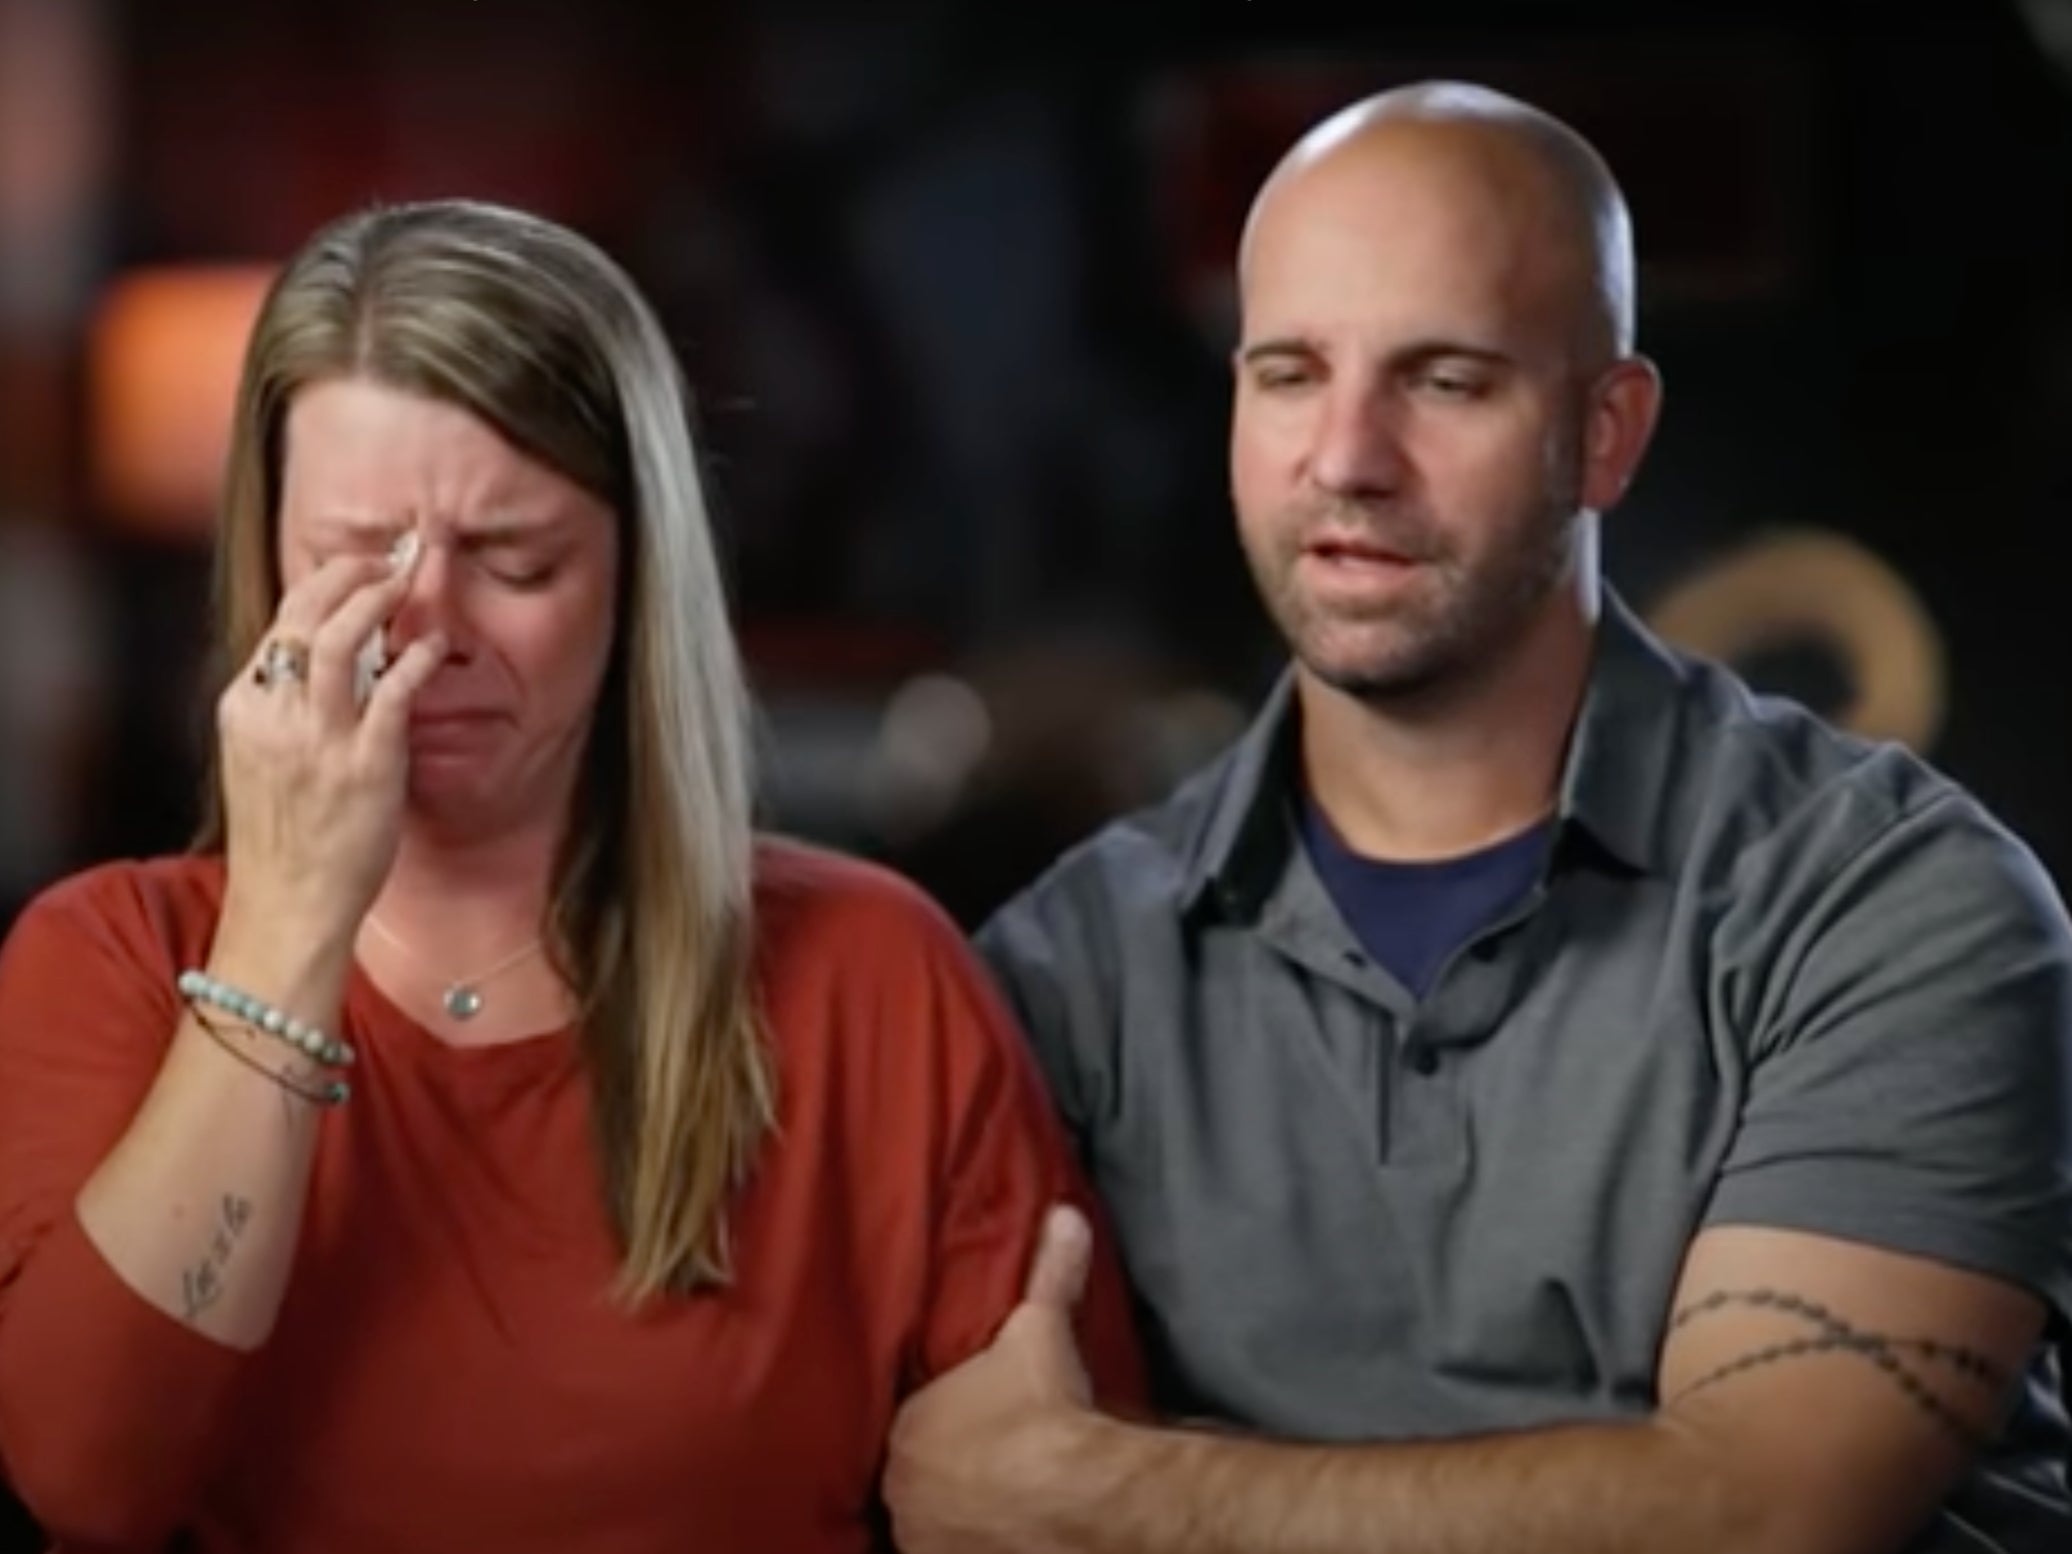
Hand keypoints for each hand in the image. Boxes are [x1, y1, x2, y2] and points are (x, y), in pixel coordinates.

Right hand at [216, 552, 445, 946]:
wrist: (289, 905)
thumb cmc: (284, 837)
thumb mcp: (261, 760)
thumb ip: (284, 710)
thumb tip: (326, 661)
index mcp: (243, 710)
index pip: (279, 626)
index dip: (320, 587)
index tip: (351, 571)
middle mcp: (275, 716)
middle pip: (302, 617)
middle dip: (345, 575)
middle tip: (382, 561)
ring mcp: (319, 740)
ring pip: (337, 640)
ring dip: (375, 600)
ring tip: (405, 582)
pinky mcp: (365, 765)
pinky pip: (394, 692)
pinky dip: (417, 658)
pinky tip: (434, 646)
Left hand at [885, 1204, 1099, 1553]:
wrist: (1073, 1494)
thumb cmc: (1043, 1408)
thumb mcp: (1042, 1328)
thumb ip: (1049, 1272)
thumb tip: (1065, 1215)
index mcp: (908, 1425)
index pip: (915, 1420)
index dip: (944, 1421)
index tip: (975, 1421)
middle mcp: (901, 1487)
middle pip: (916, 1474)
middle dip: (943, 1469)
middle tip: (989, 1460)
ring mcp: (923, 1539)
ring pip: (929, 1521)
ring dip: (951, 1512)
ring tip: (994, 1501)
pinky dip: (968, 1544)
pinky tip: (999, 1533)